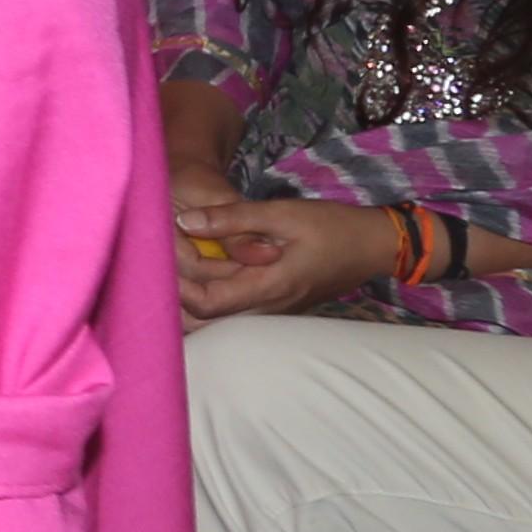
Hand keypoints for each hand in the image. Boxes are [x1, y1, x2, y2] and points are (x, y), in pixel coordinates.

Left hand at [177, 194, 402, 321]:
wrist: (374, 245)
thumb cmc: (331, 226)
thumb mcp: (281, 213)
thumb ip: (232, 219)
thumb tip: (184, 221)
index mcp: (269, 288)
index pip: (207, 305)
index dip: (177, 288)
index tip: (159, 260)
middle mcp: (269, 309)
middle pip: (206, 319)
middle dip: (177, 296)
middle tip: (157, 264)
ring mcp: (274, 312)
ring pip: (219, 318)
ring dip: (191, 298)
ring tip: (172, 266)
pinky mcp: (276, 306)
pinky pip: (234, 311)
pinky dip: (210, 297)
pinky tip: (198, 272)